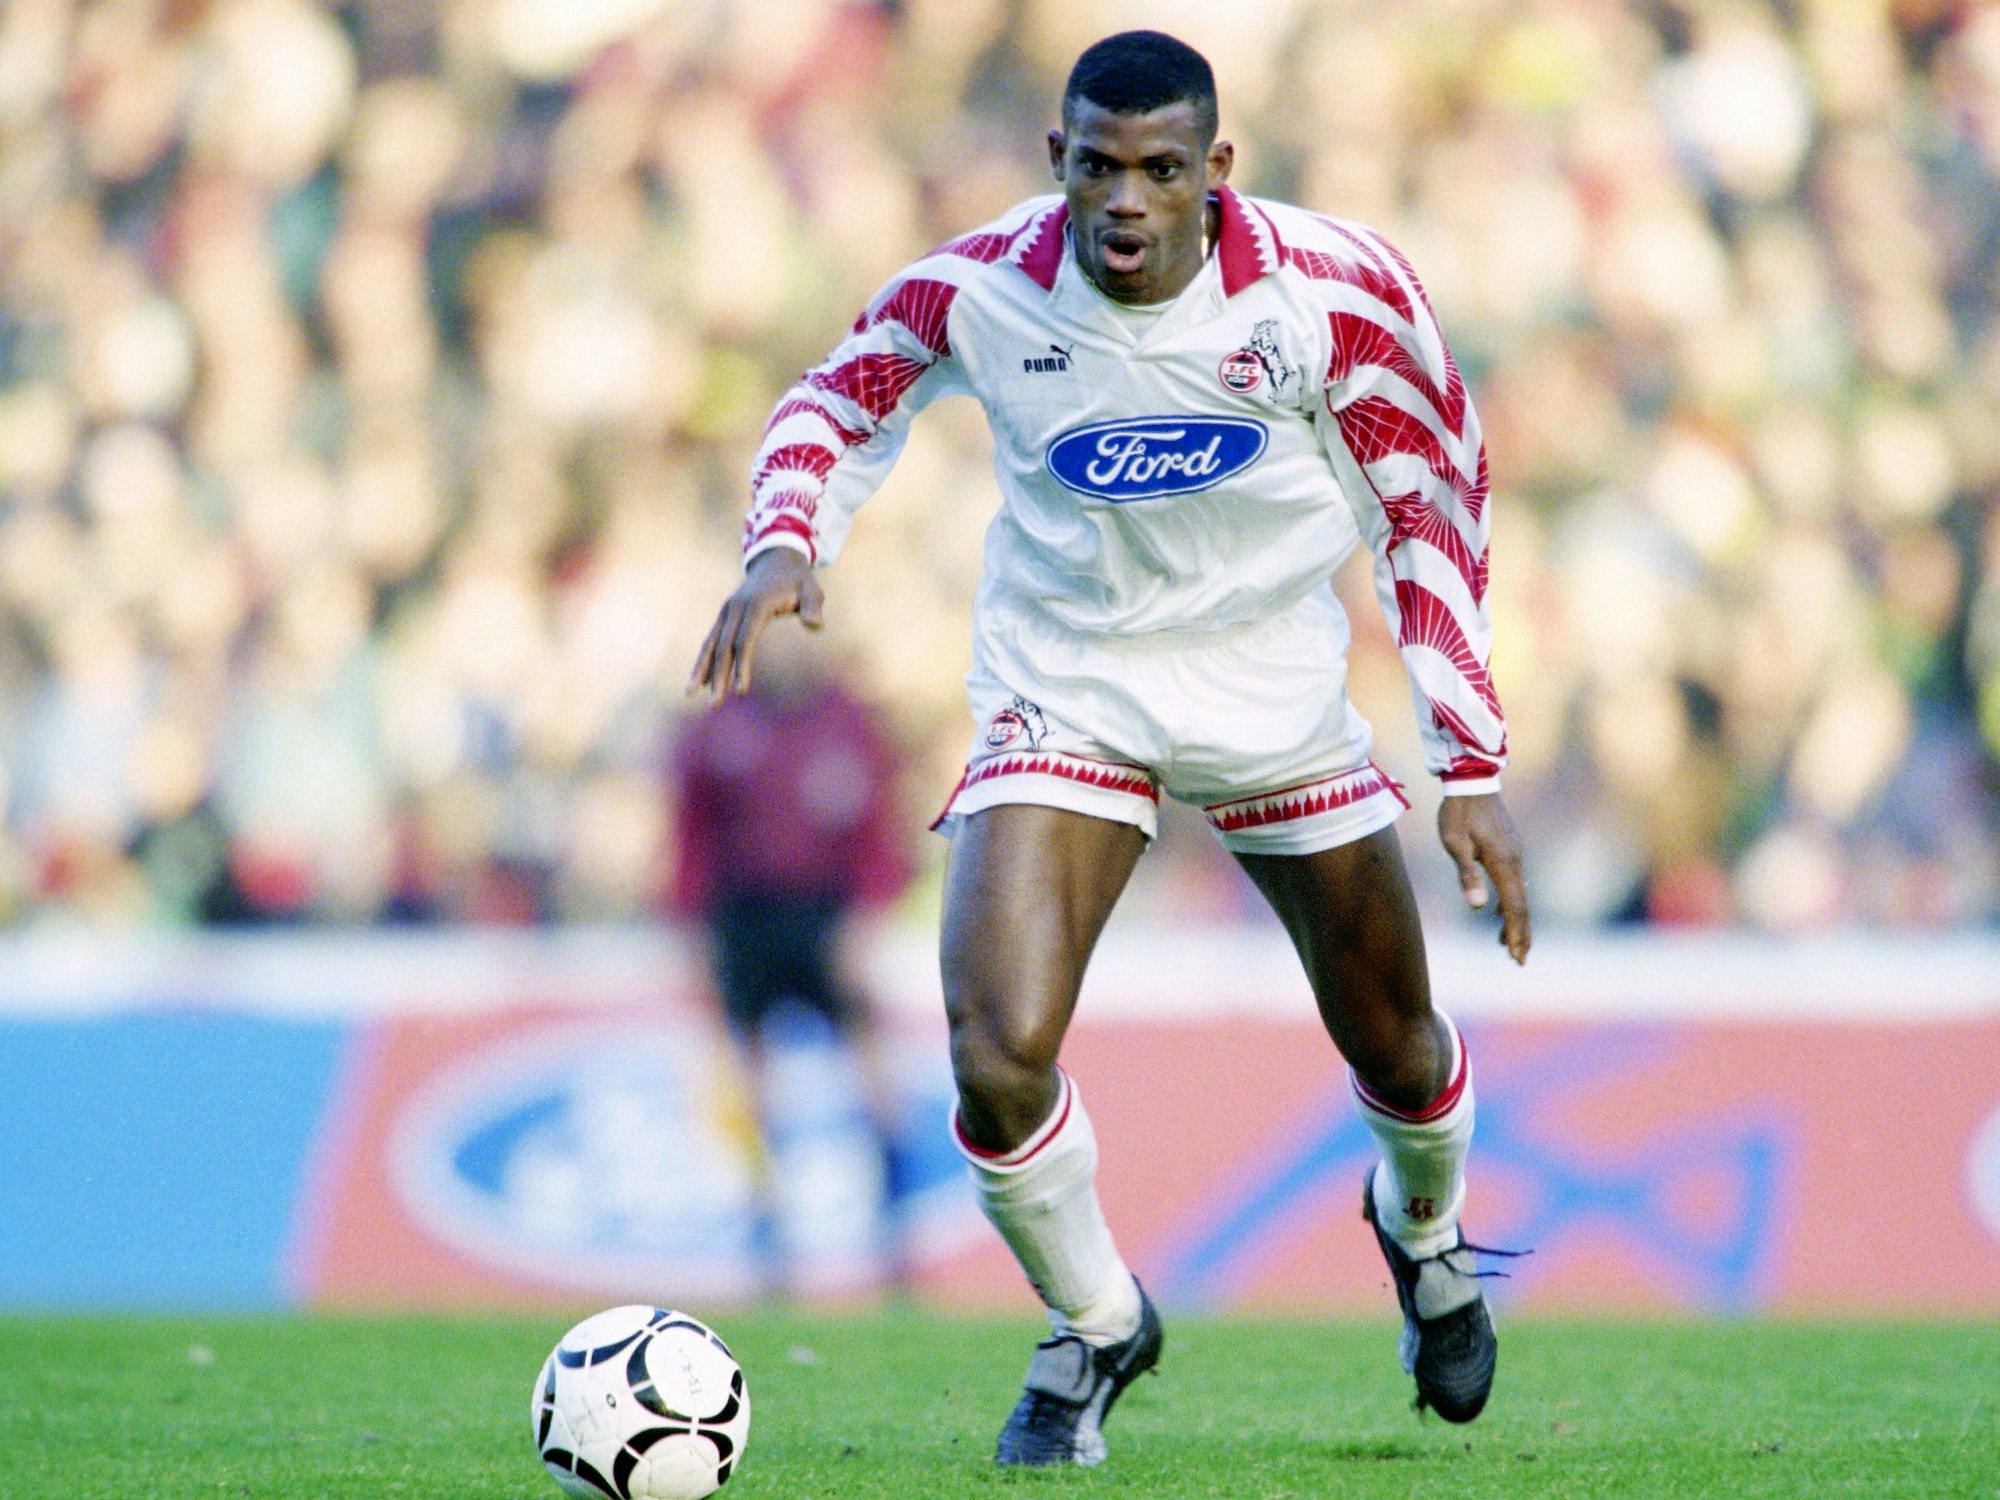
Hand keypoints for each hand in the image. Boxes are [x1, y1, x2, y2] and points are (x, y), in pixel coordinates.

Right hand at [686, 547, 823, 702]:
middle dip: (717, 676)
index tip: (740, 690)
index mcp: (756, 605)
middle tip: (714, 704)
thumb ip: (813, 607)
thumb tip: (815, 625)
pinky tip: (698, 681)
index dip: (741, 666)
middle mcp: (735, 609)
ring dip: (701, 670)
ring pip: (710, 644)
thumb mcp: (812, 590)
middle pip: (723, 647)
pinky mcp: (724, 617)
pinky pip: (710, 641)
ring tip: (690, 693)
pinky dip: (703, 660)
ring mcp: (726, 612)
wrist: (776, 561)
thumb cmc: (798, 581)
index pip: (745, 641)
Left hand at [1437, 792, 1530, 964]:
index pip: (1515, 907)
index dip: (1516, 933)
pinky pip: (1515, 883)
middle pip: (1522, 905)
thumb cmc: (1458, 812)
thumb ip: (1466, 874)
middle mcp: (1515, 861)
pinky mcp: (1510, 849)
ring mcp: (1515, 854)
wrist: (1472, 781)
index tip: (1517, 956)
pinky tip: (1503, 911)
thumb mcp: (1455, 843)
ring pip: (1519, 895)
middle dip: (1521, 934)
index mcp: (1503, 863)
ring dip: (1515, 920)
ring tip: (1508, 943)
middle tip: (1518, 960)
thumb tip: (1479, 906)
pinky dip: (1512, 903)